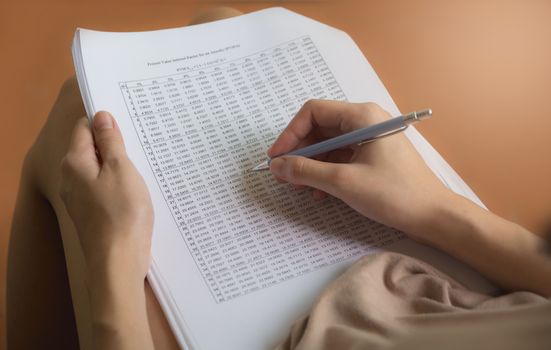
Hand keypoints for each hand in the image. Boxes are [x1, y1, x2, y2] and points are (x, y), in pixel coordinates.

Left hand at [59, 111, 152, 284]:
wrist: (119, 261)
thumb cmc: (122, 214)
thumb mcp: (121, 169)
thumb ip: (110, 141)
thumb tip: (101, 117)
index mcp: (74, 163)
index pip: (85, 128)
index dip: (106, 122)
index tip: (129, 122)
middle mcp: (72, 179)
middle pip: (92, 148)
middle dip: (115, 144)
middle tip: (140, 144)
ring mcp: (82, 197)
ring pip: (101, 169)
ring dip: (120, 165)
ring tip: (144, 166)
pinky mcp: (94, 212)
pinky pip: (105, 188)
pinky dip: (120, 183)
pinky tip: (138, 188)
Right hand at [268, 100, 452, 240]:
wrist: (433, 216)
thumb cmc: (394, 194)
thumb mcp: (343, 182)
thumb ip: (306, 171)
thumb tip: (277, 165)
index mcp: (362, 116)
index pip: (314, 112)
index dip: (290, 133)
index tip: (276, 157)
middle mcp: (366, 121)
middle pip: (320, 128)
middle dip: (299, 151)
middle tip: (282, 173)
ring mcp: (371, 138)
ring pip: (329, 144)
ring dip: (311, 164)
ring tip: (298, 185)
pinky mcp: (374, 156)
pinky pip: (341, 157)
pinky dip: (326, 172)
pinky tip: (318, 192)